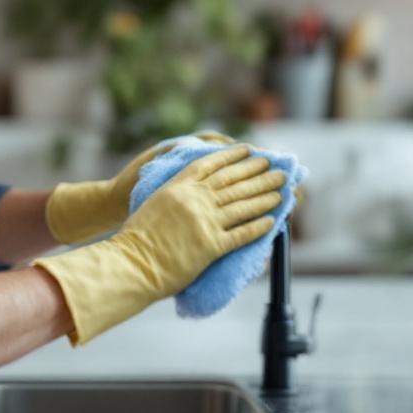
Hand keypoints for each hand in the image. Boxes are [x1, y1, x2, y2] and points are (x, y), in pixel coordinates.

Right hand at [34, 144, 283, 344]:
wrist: (131, 262)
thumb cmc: (136, 237)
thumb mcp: (154, 202)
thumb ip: (176, 193)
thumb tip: (196, 190)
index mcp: (179, 186)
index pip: (211, 165)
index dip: (233, 157)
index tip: (249, 151)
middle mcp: (195, 200)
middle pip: (233, 181)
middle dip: (258, 173)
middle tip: (276, 168)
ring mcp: (205, 222)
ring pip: (243, 205)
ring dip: (265, 196)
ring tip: (281, 191)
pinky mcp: (212, 245)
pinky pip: (242, 233)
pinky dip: (259, 226)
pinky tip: (272, 221)